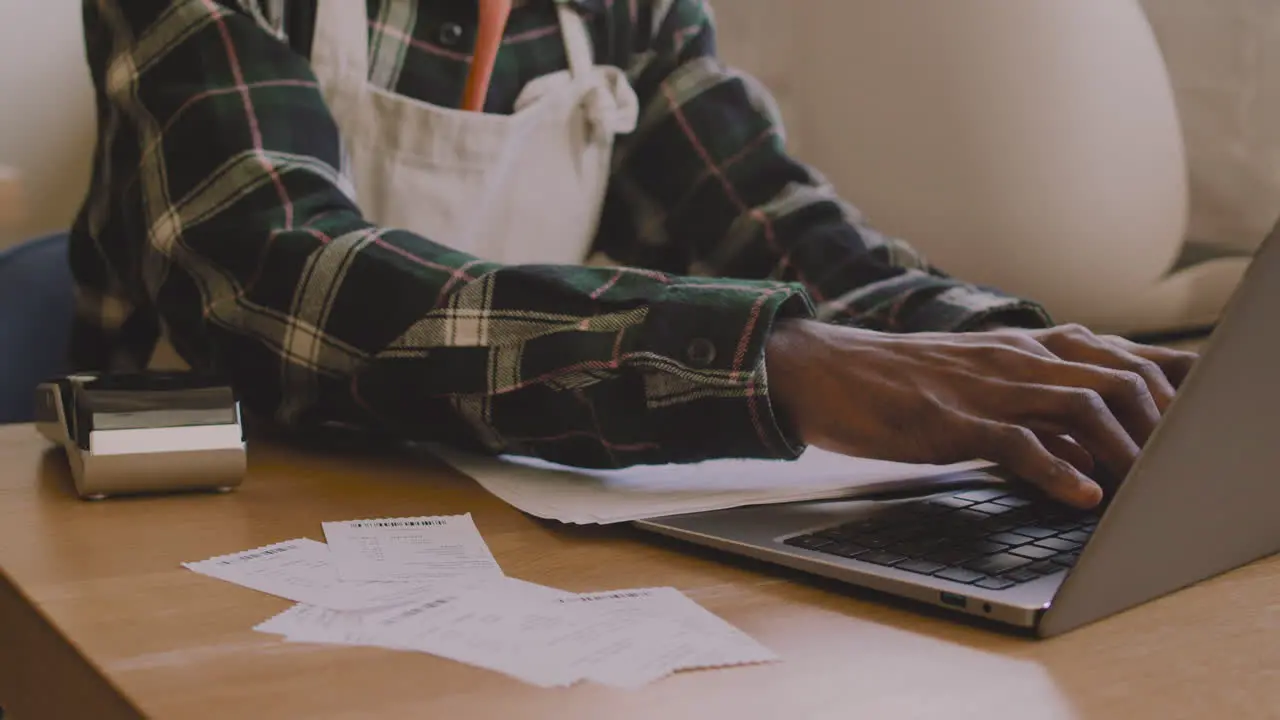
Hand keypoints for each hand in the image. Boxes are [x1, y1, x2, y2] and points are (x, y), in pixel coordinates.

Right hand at [765, 320, 1198, 508]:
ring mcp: (985, 387)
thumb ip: (1035, 408)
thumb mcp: (978, 383)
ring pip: (1082, 407)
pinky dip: (1059, 471)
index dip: (1172, 384)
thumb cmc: (901, 383)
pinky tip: (1083, 496)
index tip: (1204, 415)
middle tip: (1184, 466)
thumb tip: (1091, 449)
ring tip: (1147, 489)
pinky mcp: (952, 420)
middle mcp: (1016, 357)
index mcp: (1025, 346)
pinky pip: (1018, 442)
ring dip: (1126, 450)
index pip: (1121, 355)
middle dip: (1163, 424)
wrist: (826, 370)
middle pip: (1119, 378)